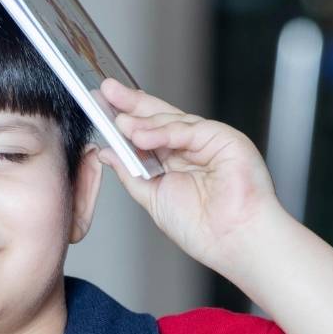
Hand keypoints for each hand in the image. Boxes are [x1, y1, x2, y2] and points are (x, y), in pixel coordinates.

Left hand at [95, 78, 286, 273]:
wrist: (232, 241)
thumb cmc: (201, 228)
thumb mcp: (152, 196)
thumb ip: (130, 172)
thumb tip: (107, 153)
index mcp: (175, 161)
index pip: (147, 132)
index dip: (124, 117)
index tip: (100, 105)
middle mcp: (191, 148)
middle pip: (158, 118)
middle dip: (130, 104)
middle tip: (105, 92)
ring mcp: (208, 141)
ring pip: (171, 121)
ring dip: (143, 122)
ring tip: (121, 124)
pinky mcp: (224, 138)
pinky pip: (189, 130)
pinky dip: (164, 132)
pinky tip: (142, 136)